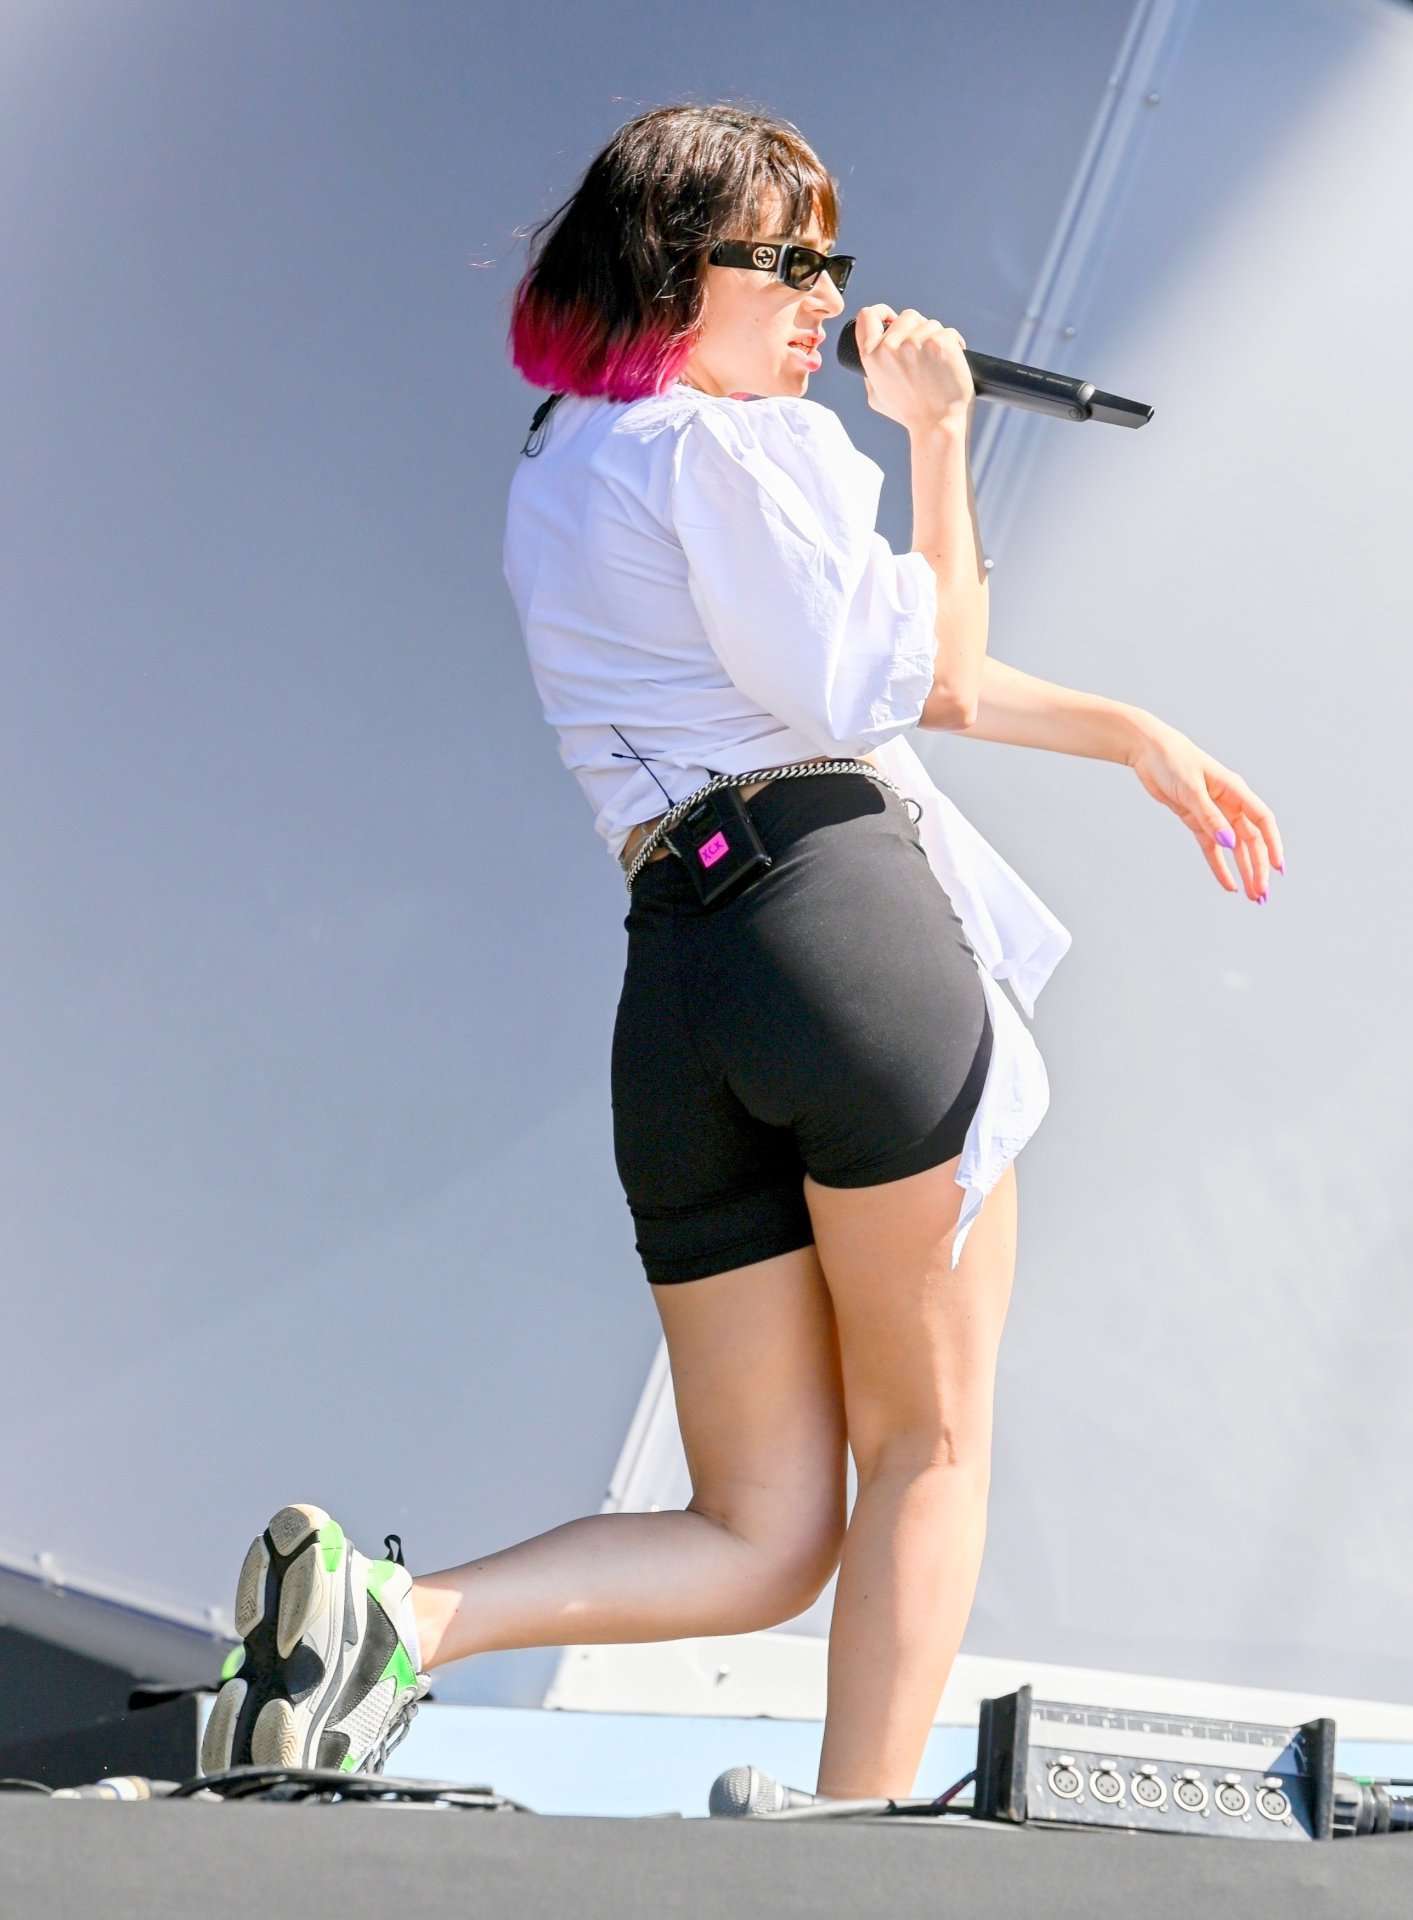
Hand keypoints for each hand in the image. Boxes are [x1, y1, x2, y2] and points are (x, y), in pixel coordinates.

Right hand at [853, 305, 974, 431]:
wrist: (937, 424)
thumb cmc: (909, 414)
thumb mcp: (876, 395)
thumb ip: (871, 372)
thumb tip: (874, 353)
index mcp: (871, 356)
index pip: (867, 315)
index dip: (881, 313)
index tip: (892, 319)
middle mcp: (891, 346)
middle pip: (906, 316)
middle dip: (916, 329)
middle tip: (924, 352)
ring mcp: (916, 342)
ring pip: (929, 323)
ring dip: (935, 337)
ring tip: (938, 362)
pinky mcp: (940, 342)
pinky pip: (948, 331)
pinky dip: (954, 342)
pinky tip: (952, 359)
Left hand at [1127, 720, 1284, 899]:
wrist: (1149, 752)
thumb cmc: (1173, 761)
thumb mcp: (1191, 789)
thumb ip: (1210, 817)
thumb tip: (1229, 843)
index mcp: (1235, 790)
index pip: (1262, 821)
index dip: (1273, 844)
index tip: (1279, 868)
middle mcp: (1229, 803)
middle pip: (1250, 840)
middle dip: (1258, 867)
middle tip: (1262, 894)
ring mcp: (1214, 813)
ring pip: (1234, 848)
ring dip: (1243, 871)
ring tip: (1252, 895)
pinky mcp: (1197, 820)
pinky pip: (1211, 848)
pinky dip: (1220, 866)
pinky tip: (1228, 885)